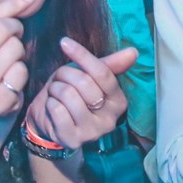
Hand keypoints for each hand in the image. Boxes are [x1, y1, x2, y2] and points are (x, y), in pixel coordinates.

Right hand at [0, 0, 32, 116]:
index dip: (11, 11)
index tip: (21, 10)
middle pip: (4, 29)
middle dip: (16, 34)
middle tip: (11, 45)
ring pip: (15, 49)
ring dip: (20, 57)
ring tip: (7, 67)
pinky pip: (20, 73)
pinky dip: (21, 77)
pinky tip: (10, 85)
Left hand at [25, 38, 137, 152]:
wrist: (49, 122)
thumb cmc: (71, 95)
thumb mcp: (88, 77)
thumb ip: (109, 65)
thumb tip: (134, 52)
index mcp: (119, 101)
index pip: (103, 73)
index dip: (82, 55)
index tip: (65, 43)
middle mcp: (110, 119)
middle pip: (84, 83)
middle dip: (64, 75)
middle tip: (59, 80)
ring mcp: (92, 132)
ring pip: (68, 95)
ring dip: (55, 90)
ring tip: (55, 94)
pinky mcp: (73, 140)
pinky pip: (57, 110)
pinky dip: (49, 103)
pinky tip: (52, 108)